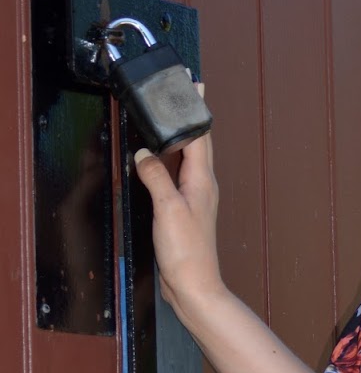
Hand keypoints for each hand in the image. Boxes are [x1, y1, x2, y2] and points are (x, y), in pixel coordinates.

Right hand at [131, 85, 224, 320]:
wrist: (194, 287)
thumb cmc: (187, 252)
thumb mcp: (168, 208)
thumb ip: (156, 177)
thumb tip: (145, 154)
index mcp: (203, 180)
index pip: (201, 134)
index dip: (196, 108)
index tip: (195, 84)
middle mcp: (203, 186)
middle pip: (196, 143)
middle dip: (188, 117)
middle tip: (180, 93)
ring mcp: (195, 199)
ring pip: (187, 159)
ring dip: (179, 137)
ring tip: (167, 118)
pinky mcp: (184, 211)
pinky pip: (177, 177)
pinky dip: (168, 161)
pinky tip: (158, 161)